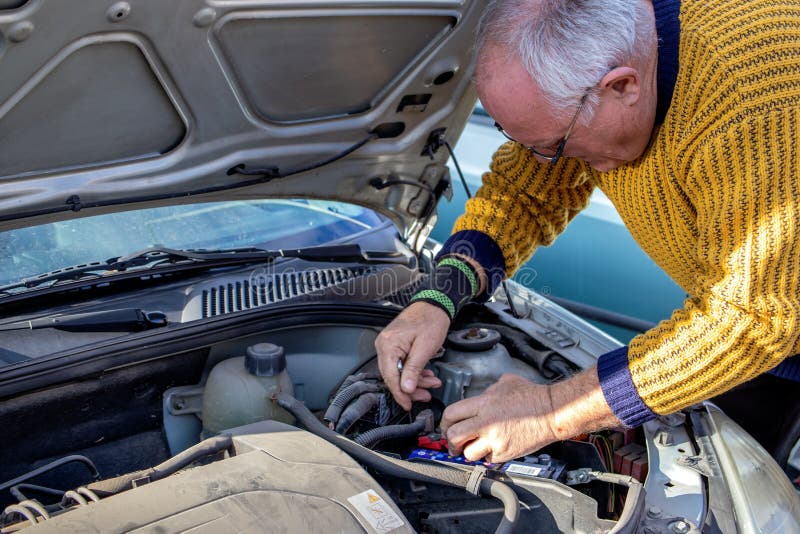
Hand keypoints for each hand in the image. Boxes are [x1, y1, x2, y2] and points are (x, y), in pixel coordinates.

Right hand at [375, 301, 447, 409]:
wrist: (434, 304)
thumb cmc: (431, 320)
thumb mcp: (425, 348)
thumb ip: (414, 370)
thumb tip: (405, 389)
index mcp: (388, 345)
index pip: (390, 377)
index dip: (399, 394)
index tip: (408, 405)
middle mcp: (384, 345)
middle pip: (393, 376)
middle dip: (410, 388)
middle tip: (425, 396)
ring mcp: (388, 345)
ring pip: (398, 372)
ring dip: (415, 381)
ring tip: (431, 384)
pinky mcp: (395, 345)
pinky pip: (401, 364)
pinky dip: (414, 372)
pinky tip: (426, 375)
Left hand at [440, 374, 559, 462]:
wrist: (552, 412)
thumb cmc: (532, 395)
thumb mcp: (504, 383)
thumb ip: (486, 392)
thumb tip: (478, 398)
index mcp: (483, 403)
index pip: (451, 414)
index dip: (444, 422)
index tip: (445, 426)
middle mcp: (487, 423)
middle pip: (454, 436)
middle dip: (450, 442)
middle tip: (452, 443)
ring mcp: (496, 440)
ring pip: (468, 453)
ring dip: (468, 452)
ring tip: (472, 448)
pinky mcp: (506, 453)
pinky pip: (488, 460)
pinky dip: (487, 457)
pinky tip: (491, 449)